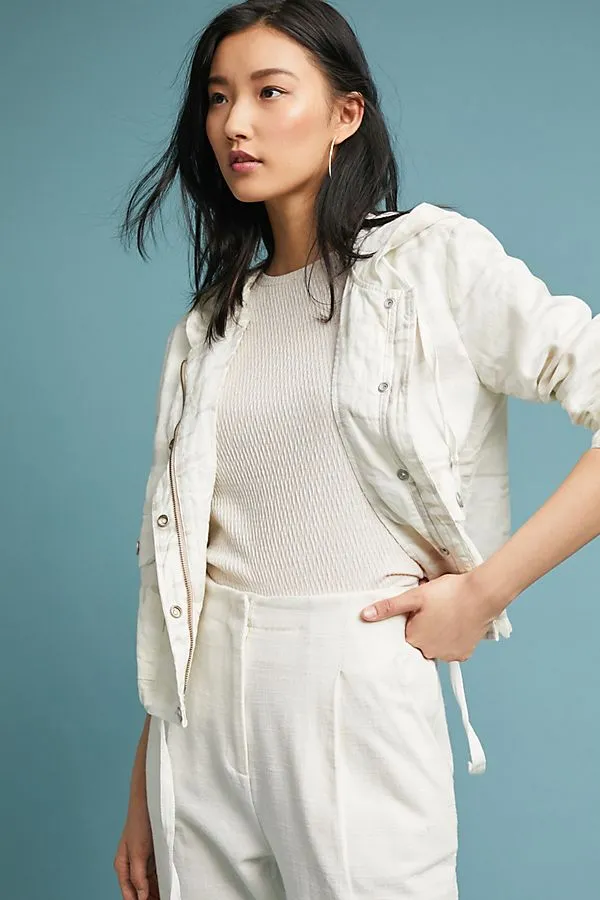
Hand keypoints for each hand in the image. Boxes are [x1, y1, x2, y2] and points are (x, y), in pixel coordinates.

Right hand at [114, 795, 159, 899]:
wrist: (149, 800)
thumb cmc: (139, 822)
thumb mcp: (137, 852)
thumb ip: (138, 876)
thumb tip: (140, 897)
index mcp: (122, 865)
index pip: (129, 893)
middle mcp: (131, 864)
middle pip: (139, 890)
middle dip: (149, 897)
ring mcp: (142, 859)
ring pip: (148, 883)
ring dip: (156, 891)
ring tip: (168, 896)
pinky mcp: (152, 854)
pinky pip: (156, 873)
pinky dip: (161, 881)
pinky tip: (169, 887)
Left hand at [360, 572, 498, 661]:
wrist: (482, 594)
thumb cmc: (448, 592)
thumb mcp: (414, 596)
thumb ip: (389, 607)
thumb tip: (364, 615)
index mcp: (414, 640)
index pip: (406, 634)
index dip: (412, 620)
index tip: (421, 611)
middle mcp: (430, 653)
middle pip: (420, 642)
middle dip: (425, 628)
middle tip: (435, 610)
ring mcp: (448, 655)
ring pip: (436, 646)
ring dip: (438, 635)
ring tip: (447, 615)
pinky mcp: (463, 655)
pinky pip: (452, 649)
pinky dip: (453, 639)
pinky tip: (456, 623)